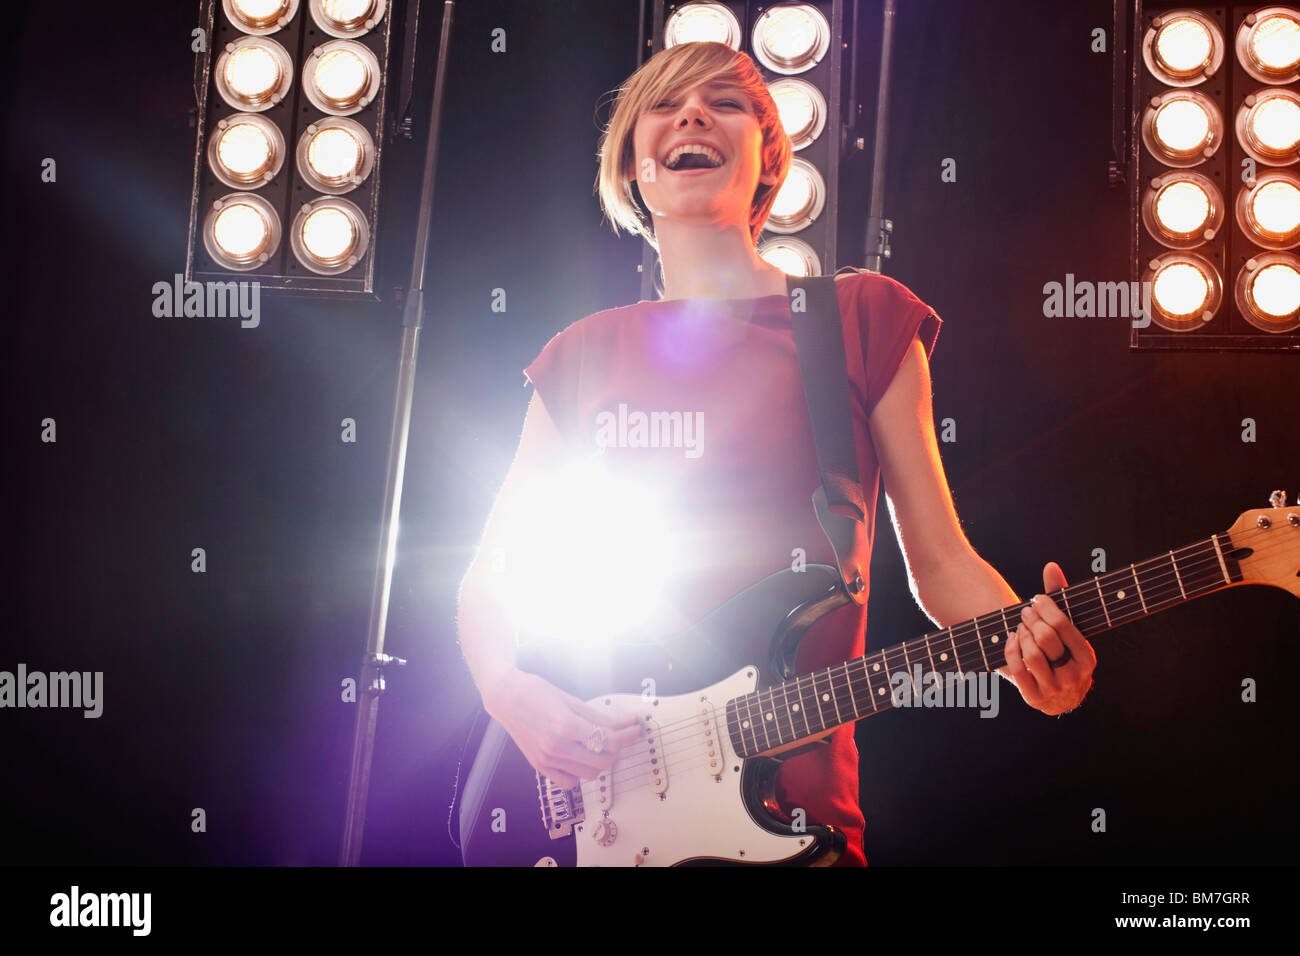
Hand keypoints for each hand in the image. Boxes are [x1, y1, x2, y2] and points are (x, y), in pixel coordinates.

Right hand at [482, 668, 641, 788]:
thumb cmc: (537, 692)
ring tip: (598, 744)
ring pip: (589, 775)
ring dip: (599, 761)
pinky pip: (570, 781)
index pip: (609, 740)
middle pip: (603, 761)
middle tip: (619, 736)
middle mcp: (557, 747)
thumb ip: (601, 717)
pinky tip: (578, 756)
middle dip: (616, 749)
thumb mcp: (573, 700)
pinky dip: (579, 773)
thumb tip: (627, 722)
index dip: (628, 736)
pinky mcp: (540, 767)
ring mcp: (547, 760)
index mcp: (566, 726)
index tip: (635, 729)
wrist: (506, 697)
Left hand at [998, 561, 1096, 715]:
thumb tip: (1050, 565)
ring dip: (1021, 634)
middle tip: (1025, 611)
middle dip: (1031, 619)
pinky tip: (1012, 639)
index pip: (1063, 625)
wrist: (1060, 693)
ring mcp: (1054, 689)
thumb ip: (1060, 596)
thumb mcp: (1068, 628)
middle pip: (1045, 638)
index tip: (1036, 599)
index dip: (1046, 607)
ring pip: (1031, 654)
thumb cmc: (1063, 651)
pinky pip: (1016, 669)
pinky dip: (1010, 649)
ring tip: (1021, 626)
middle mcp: (1073, 676)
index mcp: (1087, 658)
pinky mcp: (1034, 698)